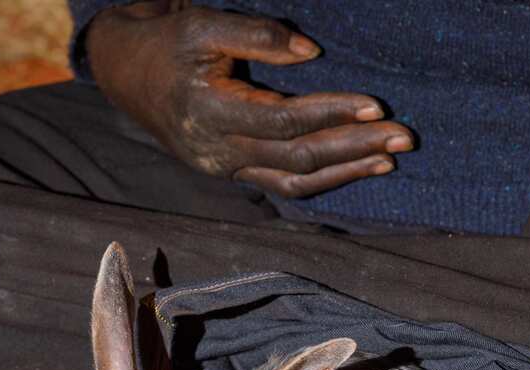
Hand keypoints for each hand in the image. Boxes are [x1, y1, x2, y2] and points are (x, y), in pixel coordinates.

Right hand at [85, 1, 412, 196]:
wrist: (126, 74)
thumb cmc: (168, 44)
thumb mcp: (203, 25)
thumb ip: (257, 36)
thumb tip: (311, 53)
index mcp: (210, 112)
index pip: (284, 120)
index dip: (332, 114)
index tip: (375, 104)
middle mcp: (218, 151)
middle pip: (297, 158)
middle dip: (354, 148)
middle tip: (403, 137)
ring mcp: (223, 168)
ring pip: (292, 181)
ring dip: (344, 172)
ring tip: (388, 159)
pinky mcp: (230, 172)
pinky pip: (281, 183)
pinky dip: (321, 180)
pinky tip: (354, 168)